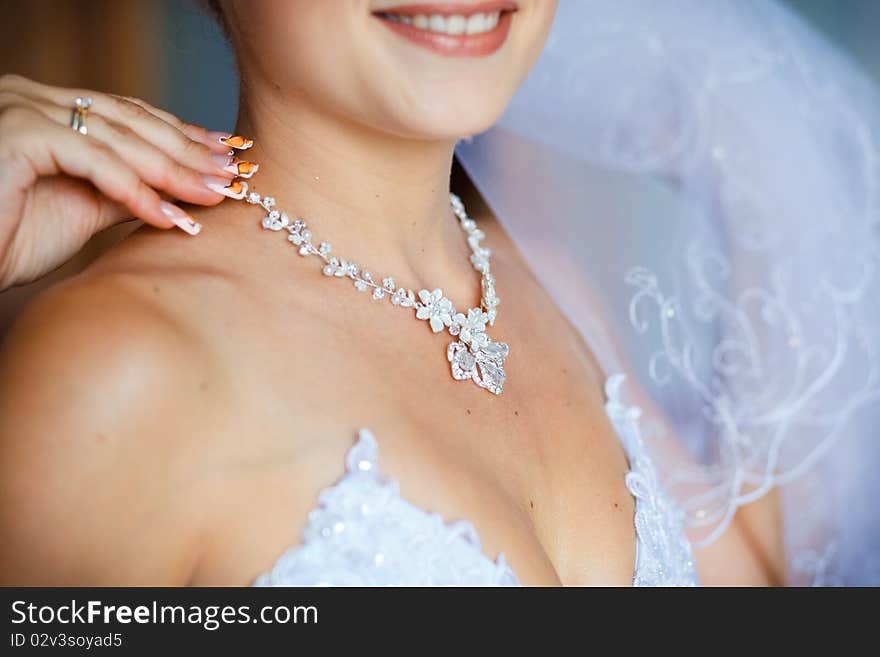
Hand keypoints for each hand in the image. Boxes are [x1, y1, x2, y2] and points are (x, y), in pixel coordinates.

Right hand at [0, 74, 255, 289]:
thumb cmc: (13, 238)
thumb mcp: (88, 207)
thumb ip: (130, 188)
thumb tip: (183, 185)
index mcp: (51, 107)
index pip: (131, 115)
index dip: (184, 135)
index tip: (230, 156)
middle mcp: (34, 97)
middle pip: (131, 121)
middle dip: (189, 151)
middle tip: (235, 175)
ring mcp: (22, 109)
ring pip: (118, 137)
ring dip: (173, 171)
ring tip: (215, 196)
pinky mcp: (17, 135)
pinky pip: (92, 160)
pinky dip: (135, 190)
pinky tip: (169, 217)